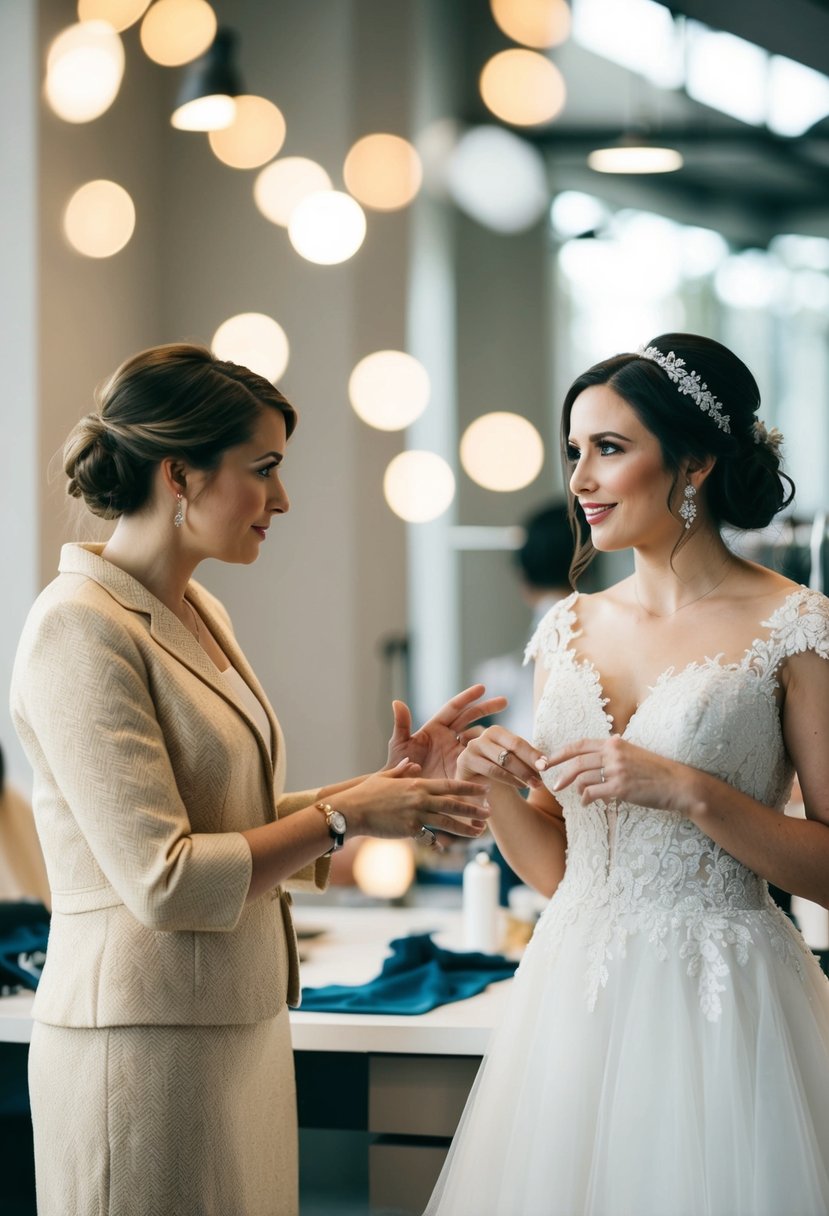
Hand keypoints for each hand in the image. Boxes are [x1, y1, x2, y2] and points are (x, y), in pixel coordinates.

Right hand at [337, 764, 489, 850]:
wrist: (352, 811)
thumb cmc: (365, 793)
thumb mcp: (384, 776)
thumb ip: (401, 770)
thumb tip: (411, 764)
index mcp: (417, 784)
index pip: (450, 785)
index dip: (469, 787)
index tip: (484, 789)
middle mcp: (420, 798)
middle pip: (454, 803)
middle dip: (474, 808)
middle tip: (490, 811)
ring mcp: (416, 815)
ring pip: (448, 822)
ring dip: (466, 827)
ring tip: (481, 831)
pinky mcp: (409, 831)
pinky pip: (429, 837)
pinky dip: (437, 843)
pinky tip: (445, 848)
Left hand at [386, 684, 507, 779]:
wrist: (406, 796)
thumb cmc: (398, 768)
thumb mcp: (399, 746)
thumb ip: (401, 725)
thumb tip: (397, 702)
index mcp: (434, 728)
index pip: (453, 708)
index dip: (467, 697)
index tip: (482, 688)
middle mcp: (448, 737)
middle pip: (470, 717)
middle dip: (487, 708)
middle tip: (504, 701)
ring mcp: (457, 752)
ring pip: (478, 736)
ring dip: (491, 731)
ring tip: (506, 729)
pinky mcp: (463, 768)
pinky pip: (479, 758)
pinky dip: (489, 753)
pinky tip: (503, 752)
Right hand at [457, 725, 549, 791]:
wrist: (478, 790)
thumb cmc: (499, 775)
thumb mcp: (513, 764)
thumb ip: (526, 759)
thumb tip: (545, 762)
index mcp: (496, 732)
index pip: (518, 742)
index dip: (533, 754)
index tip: (547, 765)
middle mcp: (483, 736)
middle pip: (512, 747)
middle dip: (530, 763)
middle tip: (543, 777)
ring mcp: (472, 747)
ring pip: (504, 759)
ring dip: (523, 773)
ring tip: (535, 784)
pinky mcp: (465, 760)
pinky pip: (492, 770)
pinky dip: (509, 779)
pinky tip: (520, 786)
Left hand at [547, 735, 685, 810]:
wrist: (678, 784)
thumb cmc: (657, 771)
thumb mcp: (634, 753)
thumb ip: (615, 752)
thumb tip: (598, 755)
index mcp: (615, 743)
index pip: (580, 744)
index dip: (561, 752)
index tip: (549, 760)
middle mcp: (613, 753)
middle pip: (577, 762)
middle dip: (561, 773)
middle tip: (554, 785)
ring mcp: (616, 770)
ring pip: (583, 778)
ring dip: (575, 789)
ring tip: (575, 796)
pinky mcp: (620, 788)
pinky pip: (592, 793)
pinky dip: (586, 799)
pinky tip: (586, 803)